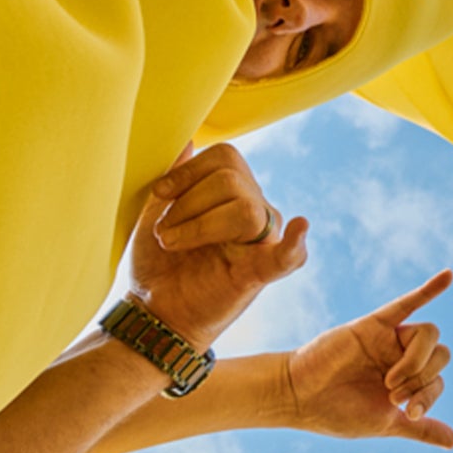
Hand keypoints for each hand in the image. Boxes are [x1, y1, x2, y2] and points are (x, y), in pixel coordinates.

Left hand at [127, 148, 310, 349]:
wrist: (153, 312)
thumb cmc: (158, 263)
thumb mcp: (156, 214)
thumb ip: (175, 180)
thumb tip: (187, 140)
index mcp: (232, 193)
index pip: (226, 158)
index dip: (189, 171)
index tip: (160, 193)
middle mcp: (254, 210)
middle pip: (232, 181)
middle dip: (187, 204)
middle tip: (163, 234)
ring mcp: (260, 242)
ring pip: (246, 209)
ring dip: (199, 225)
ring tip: (174, 244)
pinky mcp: (259, 274)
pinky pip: (287, 257)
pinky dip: (294, 243)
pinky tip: (300, 228)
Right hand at [279, 270, 452, 446]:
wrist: (300, 399)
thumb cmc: (337, 411)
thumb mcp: (385, 424)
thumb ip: (420, 429)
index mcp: (408, 377)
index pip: (438, 380)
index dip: (429, 397)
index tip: (409, 414)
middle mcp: (401, 355)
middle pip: (441, 354)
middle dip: (422, 379)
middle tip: (393, 394)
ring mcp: (388, 339)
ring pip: (429, 334)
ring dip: (417, 361)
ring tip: (390, 381)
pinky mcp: (372, 325)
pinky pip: (405, 302)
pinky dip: (429, 289)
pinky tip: (449, 276)